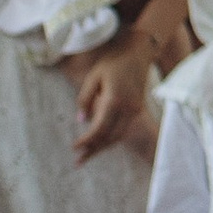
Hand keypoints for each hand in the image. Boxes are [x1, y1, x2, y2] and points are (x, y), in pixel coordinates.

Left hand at [71, 21, 156, 161]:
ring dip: (102, 147)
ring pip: (118, 136)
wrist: (138, 52)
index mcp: (115, 100)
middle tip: (78, 161)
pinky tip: (100, 142)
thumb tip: (81, 120)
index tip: (74, 147)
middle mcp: (128, 108)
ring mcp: (135, 110)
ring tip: (87, 157)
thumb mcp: (93, 77)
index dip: (86, 140)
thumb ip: (85, 99)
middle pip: (110, 137)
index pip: (99, 128)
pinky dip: (111, 138)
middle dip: (93, 150)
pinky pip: (123, 129)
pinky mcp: (137, 109)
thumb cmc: (112, 62)